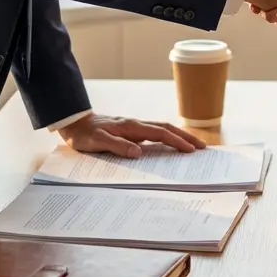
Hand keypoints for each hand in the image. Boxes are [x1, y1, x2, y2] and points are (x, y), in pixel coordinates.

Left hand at [58, 113, 206, 158]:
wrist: (75, 123)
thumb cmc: (84, 135)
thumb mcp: (97, 143)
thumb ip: (118, 146)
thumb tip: (140, 152)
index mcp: (131, 127)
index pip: (160, 133)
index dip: (176, 141)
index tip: (191, 150)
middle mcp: (136, 125)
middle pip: (167, 128)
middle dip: (185, 136)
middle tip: (202, 147)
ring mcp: (135, 127)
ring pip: (162, 129)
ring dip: (178, 136)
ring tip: (192, 145)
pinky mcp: (131, 131)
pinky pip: (155, 133)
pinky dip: (167, 137)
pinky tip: (171, 145)